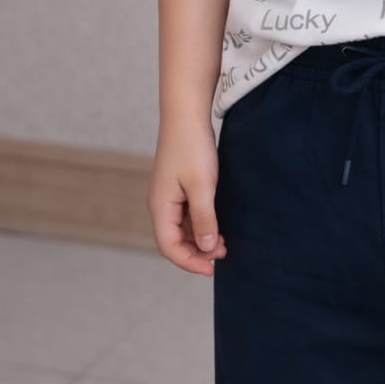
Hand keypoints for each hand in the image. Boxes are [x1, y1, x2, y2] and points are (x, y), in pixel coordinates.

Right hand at [148, 120, 227, 274]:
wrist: (187, 114)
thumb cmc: (192, 147)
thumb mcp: (202, 186)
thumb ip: (204, 219)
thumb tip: (206, 249)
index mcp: (160, 207)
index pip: (169, 247)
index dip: (190, 262)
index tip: (213, 268)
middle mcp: (161, 204)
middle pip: (174, 241)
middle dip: (197, 252)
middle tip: (224, 254)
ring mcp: (169, 196)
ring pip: (182, 229)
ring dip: (201, 239)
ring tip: (224, 242)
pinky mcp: (178, 188)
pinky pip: (187, 215)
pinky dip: (201, 224)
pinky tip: (218, 224)